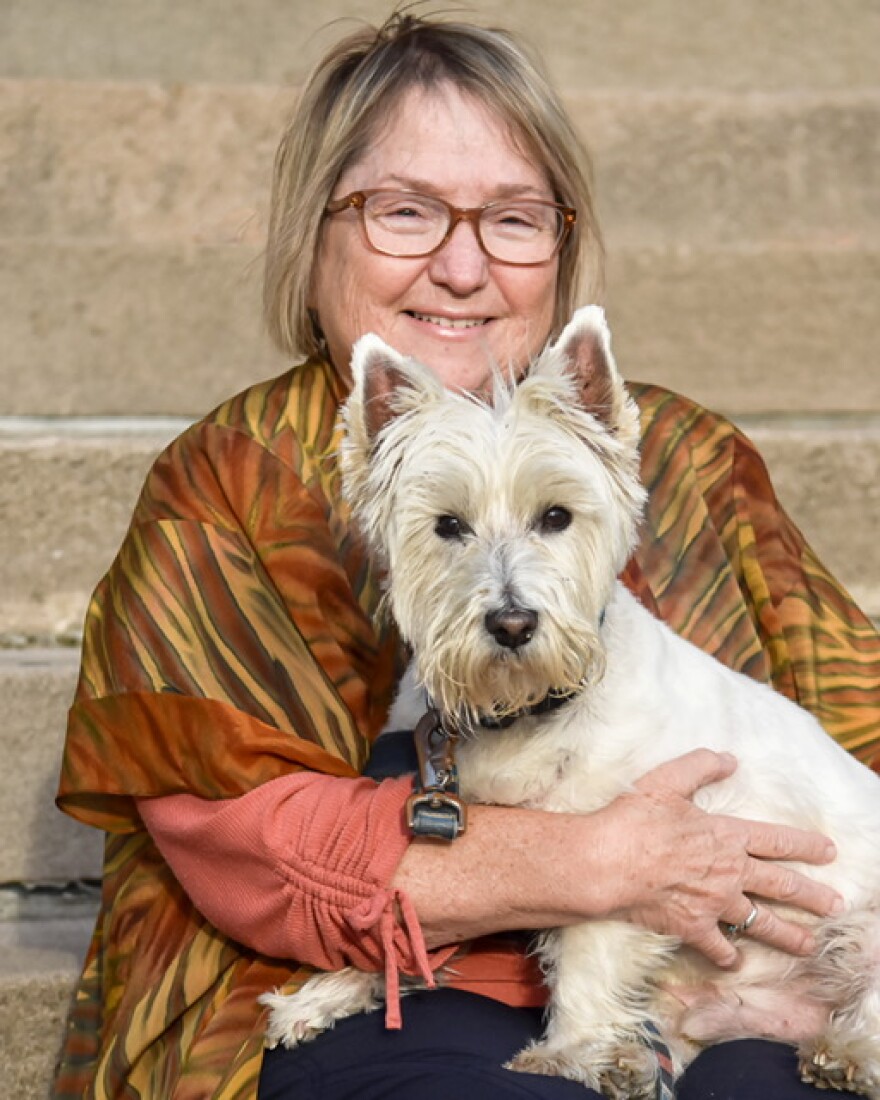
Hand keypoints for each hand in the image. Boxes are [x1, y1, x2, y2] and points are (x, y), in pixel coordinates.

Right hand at [593, 749, 840, 966]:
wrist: (606, 862)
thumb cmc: (634, 819)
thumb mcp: (667, 780)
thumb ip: (700, 767)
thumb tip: (729, 759)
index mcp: (726, 836)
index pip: (776, 840)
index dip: (805, 845)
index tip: (829, 852)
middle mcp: (729, 872)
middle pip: (781, 885)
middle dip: (812, 895)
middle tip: (836, 904)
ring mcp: (714, 904)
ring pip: (761, 922)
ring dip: (788, 935)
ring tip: (809, 945)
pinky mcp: (693, 928)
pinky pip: (720, 948)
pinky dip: (729, 956)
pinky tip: (736, 960)